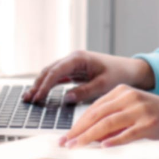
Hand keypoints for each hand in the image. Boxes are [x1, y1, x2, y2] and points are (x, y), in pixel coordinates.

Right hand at [22, 50, 154, 104]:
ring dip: (40, 85)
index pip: (56, 71)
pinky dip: (49, 85)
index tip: (37, 97)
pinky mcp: (75, 71)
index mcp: (79, 58)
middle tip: (28, 100)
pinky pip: (58, 77)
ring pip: (51, 74)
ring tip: (29, 98)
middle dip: (38, 85)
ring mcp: (73, 64)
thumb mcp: (103, 85)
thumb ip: (84, 91)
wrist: (131, 70)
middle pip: (49, 71)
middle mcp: (73, 59)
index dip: (45, 85)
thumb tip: (66, 98)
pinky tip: (41, 94)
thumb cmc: (119, 74)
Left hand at [59, 85, 158, 147]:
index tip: (66, 136)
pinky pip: (128, 133)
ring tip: (76, 147)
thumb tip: (89, 136)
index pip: (94, 108)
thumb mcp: (132, 112)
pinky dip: (115, 141)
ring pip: (108, 123)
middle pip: (98, 114)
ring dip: (89, 137)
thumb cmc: (157, 116)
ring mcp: (141, 110)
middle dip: (78, 130)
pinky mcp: (150, 123)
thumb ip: (112, 120)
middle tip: (65, 143)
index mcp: (123, 91)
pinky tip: (103, 147)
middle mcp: (130, 97)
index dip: (78, 122)